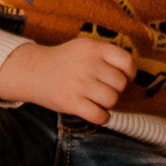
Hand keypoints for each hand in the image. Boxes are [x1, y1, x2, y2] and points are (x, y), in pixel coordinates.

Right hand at [0, 33, 133, 123]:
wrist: (34, 71)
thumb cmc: (64, 61)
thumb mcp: (83, 47)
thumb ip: (105, 55)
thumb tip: (131, 72)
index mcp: (93, 47)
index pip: (125, 60)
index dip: (130, 72)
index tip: (126, 77)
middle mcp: (88, 64)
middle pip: (120, 83)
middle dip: (117, 90)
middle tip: (106, 90)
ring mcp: (79, 83)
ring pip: (112, 100)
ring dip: (109, 104)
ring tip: (100, 101)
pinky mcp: (71, 103)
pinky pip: (99, 115)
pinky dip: (103, 117)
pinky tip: (98, 113)